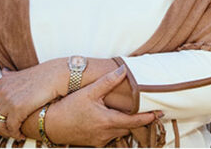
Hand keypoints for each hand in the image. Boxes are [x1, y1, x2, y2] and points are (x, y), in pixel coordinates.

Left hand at [0, 60, 63, 138]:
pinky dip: (15, 133)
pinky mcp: (18, 108)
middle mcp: (1, 91)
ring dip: (7, 132)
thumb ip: (10, 76)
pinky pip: (11, 127)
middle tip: (5, 132)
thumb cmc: (43, 74)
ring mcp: (8, 100)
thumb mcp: (22, 73)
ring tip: (15, 133)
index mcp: (1, 82)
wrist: (58, 75)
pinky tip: (21, 134)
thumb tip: (3, 71)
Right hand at [41, 67, 158, 146]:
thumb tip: (123, 69)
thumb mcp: (89, 92)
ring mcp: (99, 140)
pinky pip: (109, 136)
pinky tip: (112, 119)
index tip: (160, 113)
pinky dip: (115, 128)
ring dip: (126, 124)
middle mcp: (106, 134)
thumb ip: (108, 81)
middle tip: (149, 110)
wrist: (49, 124)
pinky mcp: (93, 143)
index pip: (135, 121)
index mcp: (108, 121)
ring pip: (119, 133)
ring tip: (133, 113)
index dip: (149, 117)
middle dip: (139, 120)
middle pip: (129, 127)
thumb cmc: (68, 107)